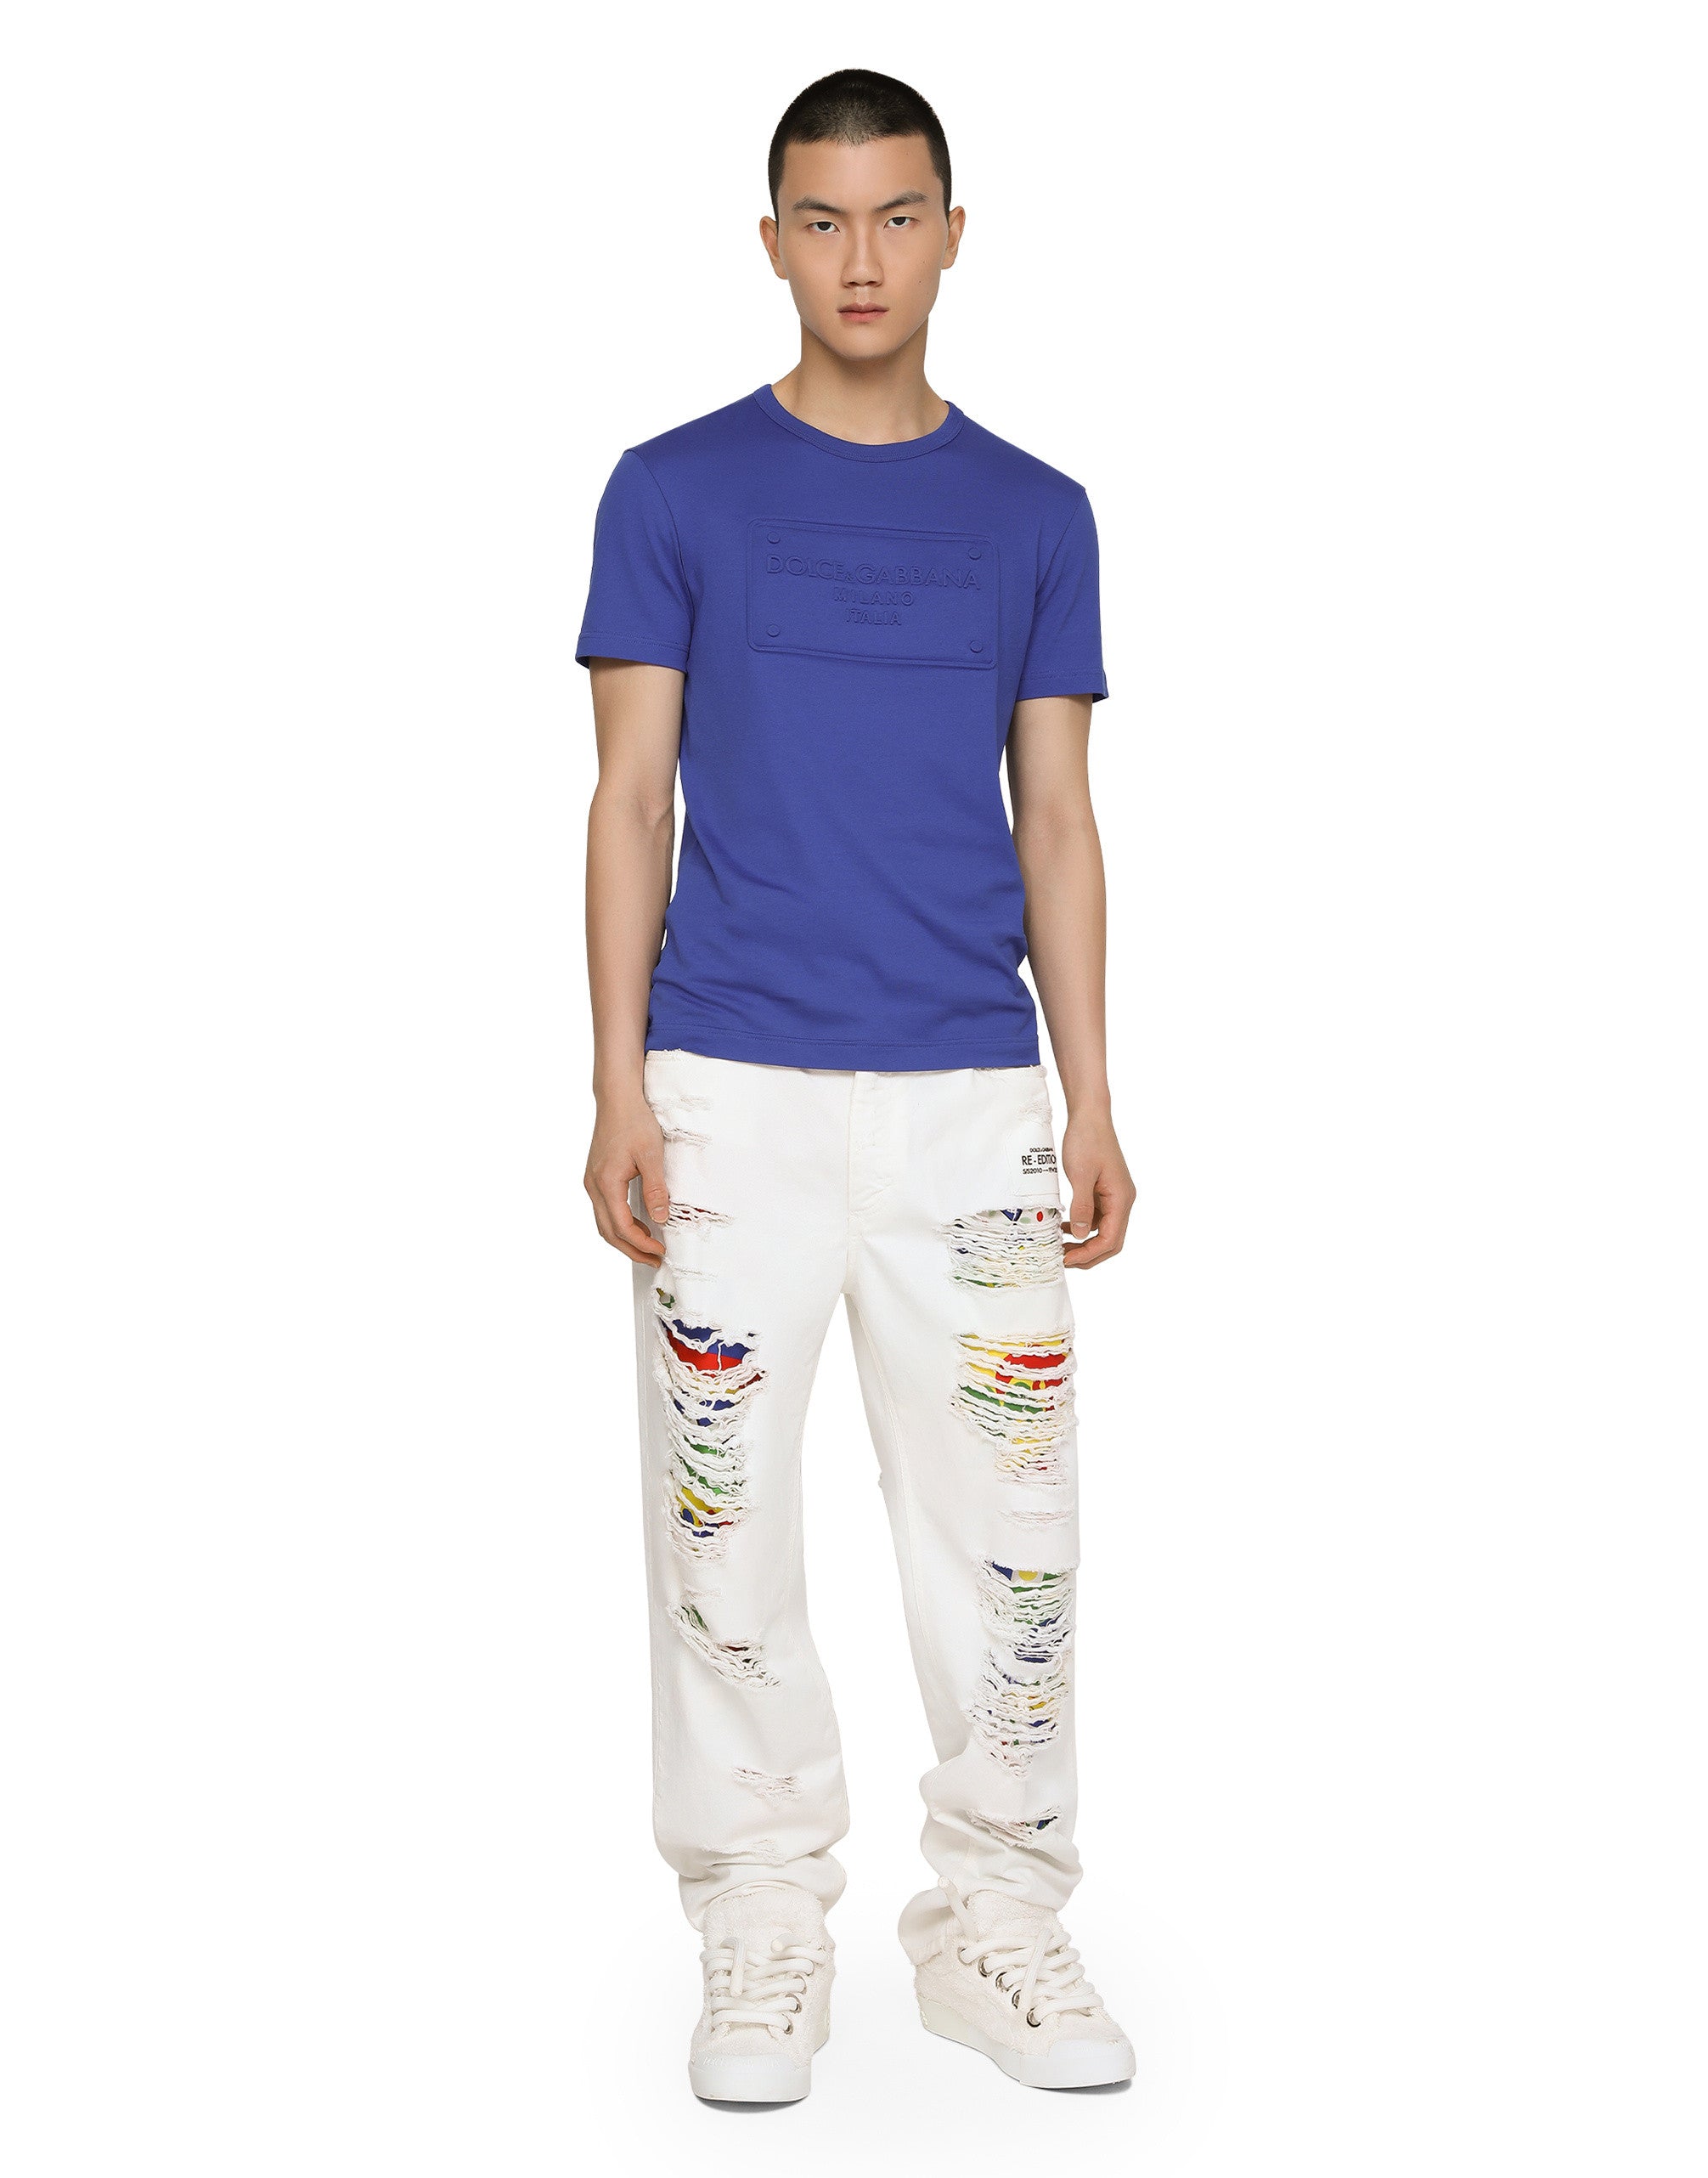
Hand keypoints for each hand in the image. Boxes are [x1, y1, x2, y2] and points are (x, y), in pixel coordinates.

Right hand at [585, 1095, 668, 1264]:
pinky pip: (604, 1210)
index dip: (641, 1243)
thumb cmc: (634, 1122)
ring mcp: (592, 1182)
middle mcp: (593, 1186)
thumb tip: (660, 1219)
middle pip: (608, 1231)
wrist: (617, 1099)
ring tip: (648, 1247)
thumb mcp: (651, 1155)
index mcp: (606, 1183)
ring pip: (603, 1223)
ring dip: (624, 1239)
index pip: (622, 1226)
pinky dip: (619, 1223)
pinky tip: (638, 1224)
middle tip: (654, 1260)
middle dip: (631, 1250)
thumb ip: (655, 1188)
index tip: (660, 1251)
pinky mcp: (595, 1177)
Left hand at [1061, 1110, 1135, 1269]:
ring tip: (1061, 1248)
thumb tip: (1081, 1235)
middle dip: (1089, 1254)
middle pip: (1111, 1240)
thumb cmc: (1087, 1140)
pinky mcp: (1105, 1191)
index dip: (1089, 1254)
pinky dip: (1082, 1227)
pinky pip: (1097, 1217)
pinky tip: (1065, 1228)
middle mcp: (1122, 1200)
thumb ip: (1082, 1207)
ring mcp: (1115, 1196)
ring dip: (1084, 1242)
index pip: (1111, 1239)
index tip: (1067, 1260)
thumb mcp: (1080, 1175)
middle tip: (1064, 1260)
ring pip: (1103, 1230)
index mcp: (1121, 1199)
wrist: (1090, 1116)